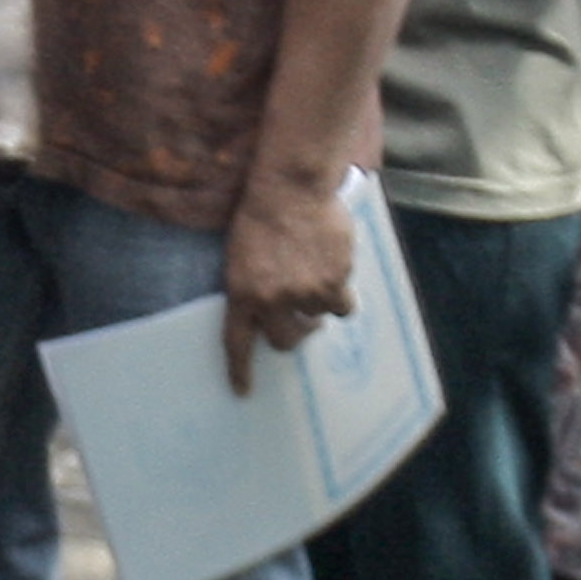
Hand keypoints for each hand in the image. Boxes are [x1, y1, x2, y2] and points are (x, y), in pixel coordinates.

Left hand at [219, 170, 355, 395]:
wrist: (290, 188)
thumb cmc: (261, 215)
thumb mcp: (241, 255)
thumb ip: (255, 288)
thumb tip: (274, 317)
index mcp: (242, 293)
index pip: (236, 342)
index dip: (240, 370)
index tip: (243, 392)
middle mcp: (272, 300)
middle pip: (286, 340)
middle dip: (295, 332)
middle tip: (301, 317)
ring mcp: (304, 293)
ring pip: (319, 319)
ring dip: (319, 302)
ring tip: (315, 268)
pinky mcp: (333, 282)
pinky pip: (343, 304)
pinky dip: (342, 291)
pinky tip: (335, 265)